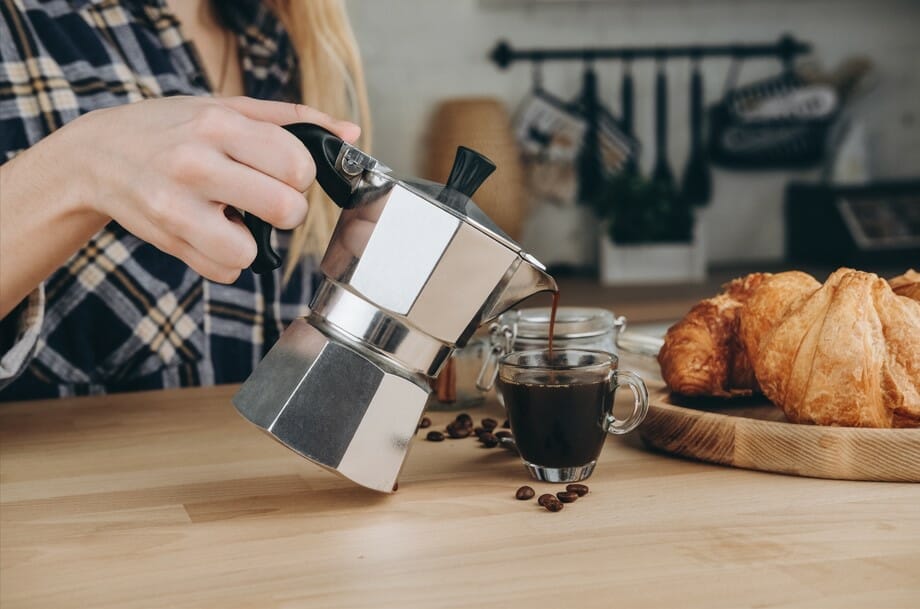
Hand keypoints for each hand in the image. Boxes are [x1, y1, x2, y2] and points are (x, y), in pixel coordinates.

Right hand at [65, 96, 359, 282]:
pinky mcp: (167, 242)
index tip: (284, 172)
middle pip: (286, 210)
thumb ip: (293, 120)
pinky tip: (210, 233)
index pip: (297, 164)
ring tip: (236, 219)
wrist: (95, 156)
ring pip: (252, 251)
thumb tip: (351, 133)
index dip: (300, 174)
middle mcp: (196, 164)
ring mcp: (177, 207)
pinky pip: (225, 271)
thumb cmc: (170, 128)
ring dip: (254, 242)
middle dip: (287, 211)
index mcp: (218, 124)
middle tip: (266, 200)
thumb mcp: (227, 108)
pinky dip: (226, 259)